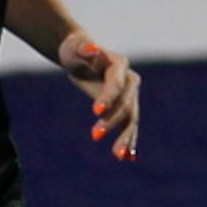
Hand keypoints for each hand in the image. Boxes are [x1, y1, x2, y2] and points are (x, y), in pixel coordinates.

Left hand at [61, 32, 139, 159]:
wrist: (82, 56)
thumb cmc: (76, 50)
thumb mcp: (75, 48)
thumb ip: (83, 48)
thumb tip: (90, 48)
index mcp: (119, 66)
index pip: (116, 84)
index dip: (108, 97)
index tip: (95, 111)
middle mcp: (130, 81)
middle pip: (125, 104)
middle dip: (111, 121)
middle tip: (94, 135)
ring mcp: (130, 96)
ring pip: (130, 119)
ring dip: (125, 138)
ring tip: (118, 156)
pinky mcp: (124, 108)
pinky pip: (128, 126)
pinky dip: (129, 141)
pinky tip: (127, 158)